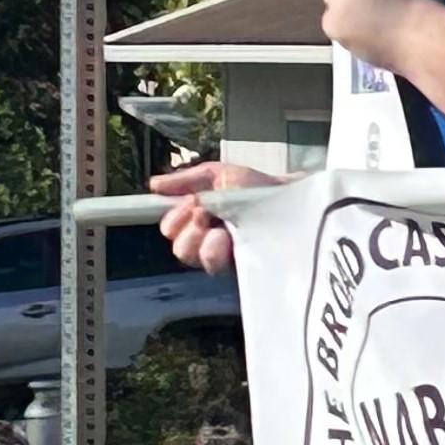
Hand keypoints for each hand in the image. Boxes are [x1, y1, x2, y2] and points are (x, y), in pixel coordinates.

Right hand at [149, 156, 278, 276]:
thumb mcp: (219, 175)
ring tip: (221, 225)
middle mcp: (207, 240)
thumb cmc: (258, 187)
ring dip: (199, 236)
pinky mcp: (234, 269)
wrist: (289, 199)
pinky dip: (213, 248)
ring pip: (188, 254)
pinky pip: (209, 265)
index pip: (170, 227)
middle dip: (186, 223)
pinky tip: (227, 238)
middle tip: (206, 211)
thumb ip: (187, 180)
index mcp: (199, 219)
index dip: (173, 218)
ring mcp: (221, 257)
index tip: (187, 205)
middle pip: (176, 244)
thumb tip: (154, 184)